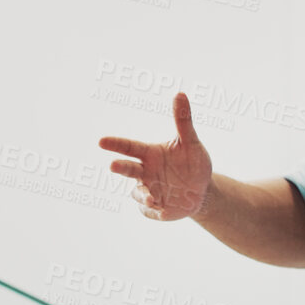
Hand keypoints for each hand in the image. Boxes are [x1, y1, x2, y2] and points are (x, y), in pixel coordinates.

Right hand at [98, 91, 213, 220]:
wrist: (203, 191)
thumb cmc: (194, 163)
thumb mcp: (191, 142)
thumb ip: (183, 120)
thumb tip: (180, 93)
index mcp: (149, 154)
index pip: (129, 147)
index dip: (115, 144)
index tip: (101, 141)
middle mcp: (144, 172)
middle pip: (128, 169)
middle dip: (120, 167)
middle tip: (113, 165)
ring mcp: (148, 191)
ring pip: (138, 193)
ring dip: (143, 195)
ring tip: (153, 199)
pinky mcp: (153, 209)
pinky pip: (149, 211)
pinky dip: (154, 211)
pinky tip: (164, 211)